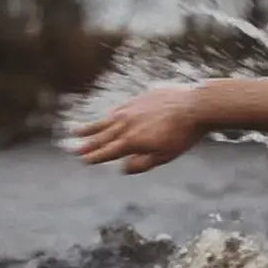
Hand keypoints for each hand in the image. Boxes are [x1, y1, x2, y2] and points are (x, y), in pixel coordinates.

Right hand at [71, 85, 206, 173]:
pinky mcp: (138, 99)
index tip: (83, 160)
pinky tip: (106, 117)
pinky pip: (118, 109)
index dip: (94, 157)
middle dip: (86, 144)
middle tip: (72, 150)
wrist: (195, 105)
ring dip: (90, 128)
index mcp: (131, 141)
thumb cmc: (183, 134)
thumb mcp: (164, 156)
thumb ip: (142, 163)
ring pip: (106, 121)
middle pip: (101, 137)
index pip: (106, 152)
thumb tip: (123, 168)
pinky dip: (108, 116)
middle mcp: (125, 124)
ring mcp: (130, 110)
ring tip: (76, 132)